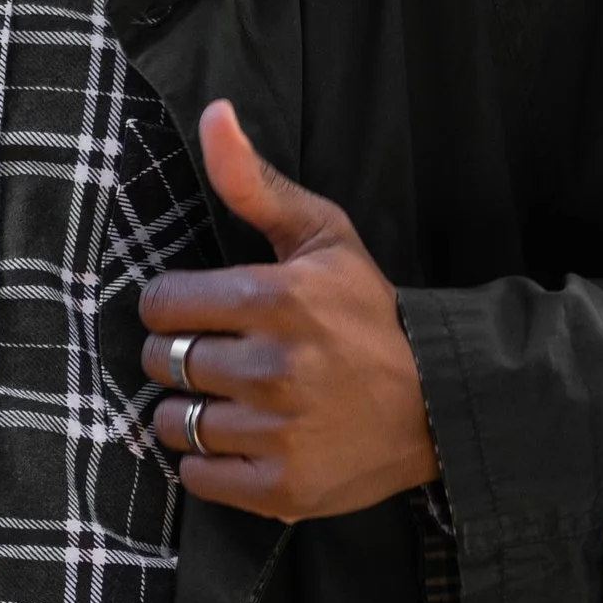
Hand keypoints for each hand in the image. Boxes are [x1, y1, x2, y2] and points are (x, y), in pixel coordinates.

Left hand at [139, 100, 437, 520]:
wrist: (441, 401)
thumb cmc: (372, 313)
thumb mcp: (324, 236)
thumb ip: (256, 182)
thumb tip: (213, 115)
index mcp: (274, 299)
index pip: (161, 305)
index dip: (173, 307)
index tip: (199, 313)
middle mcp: (273, 367)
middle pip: (163, 362)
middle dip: (179, 357)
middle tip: (217, 357)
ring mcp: (278, 433)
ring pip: (175, 422)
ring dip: (189, 412)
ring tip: (227, 400)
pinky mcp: (282, 488)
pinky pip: (198, 478)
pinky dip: (206, 464)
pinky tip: (239, 440)